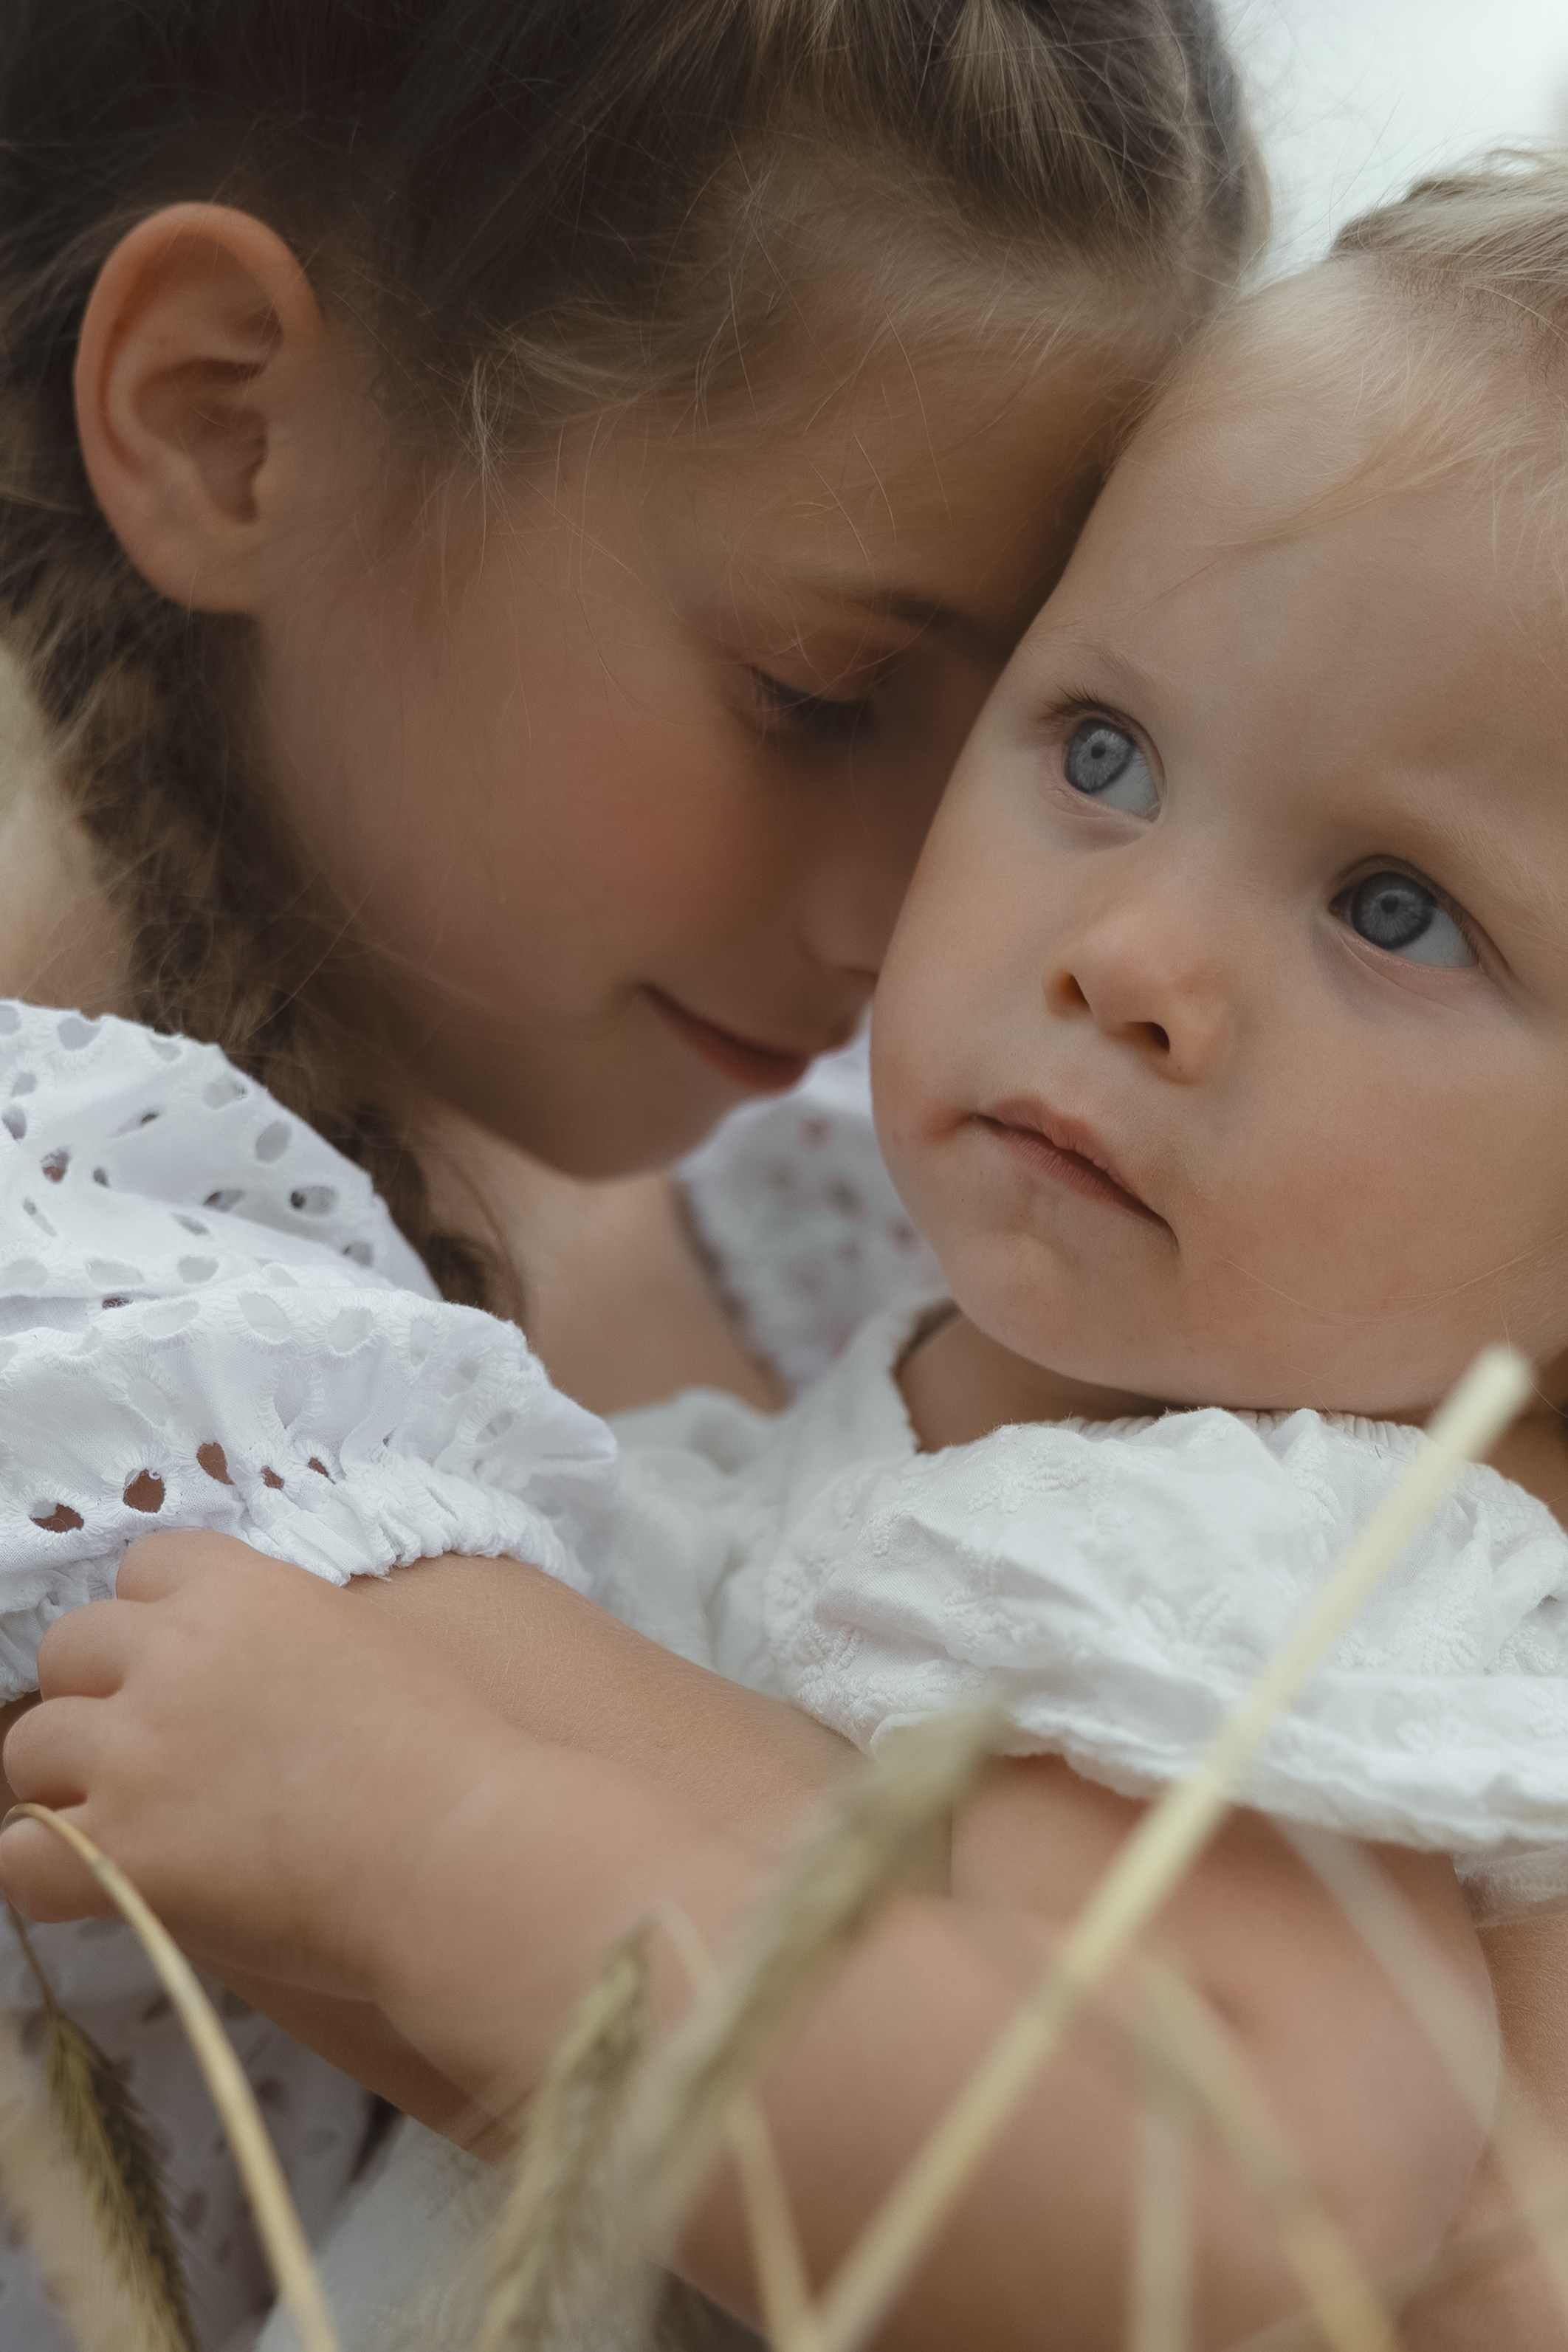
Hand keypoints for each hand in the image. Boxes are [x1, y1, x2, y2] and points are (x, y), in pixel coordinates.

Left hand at [0, 1531, 523, 2000]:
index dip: (160, 1621)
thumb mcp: (363, 1641)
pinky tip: (102, 1883)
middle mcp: (172, 1655)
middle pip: (70, 1648)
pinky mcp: (122, 1852)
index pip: (143, 1567)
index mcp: (238, 1591)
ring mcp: (137, 1753)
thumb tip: (244, 1671)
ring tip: (129, 1822)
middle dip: (102, 1696)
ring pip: (32, 1748)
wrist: (460, 1849)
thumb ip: (278, 1634)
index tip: (187, 1670)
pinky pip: (20, 1858)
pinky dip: (50, 1873)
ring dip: (71, 1782)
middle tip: (153, 1752)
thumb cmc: (446, 1754)